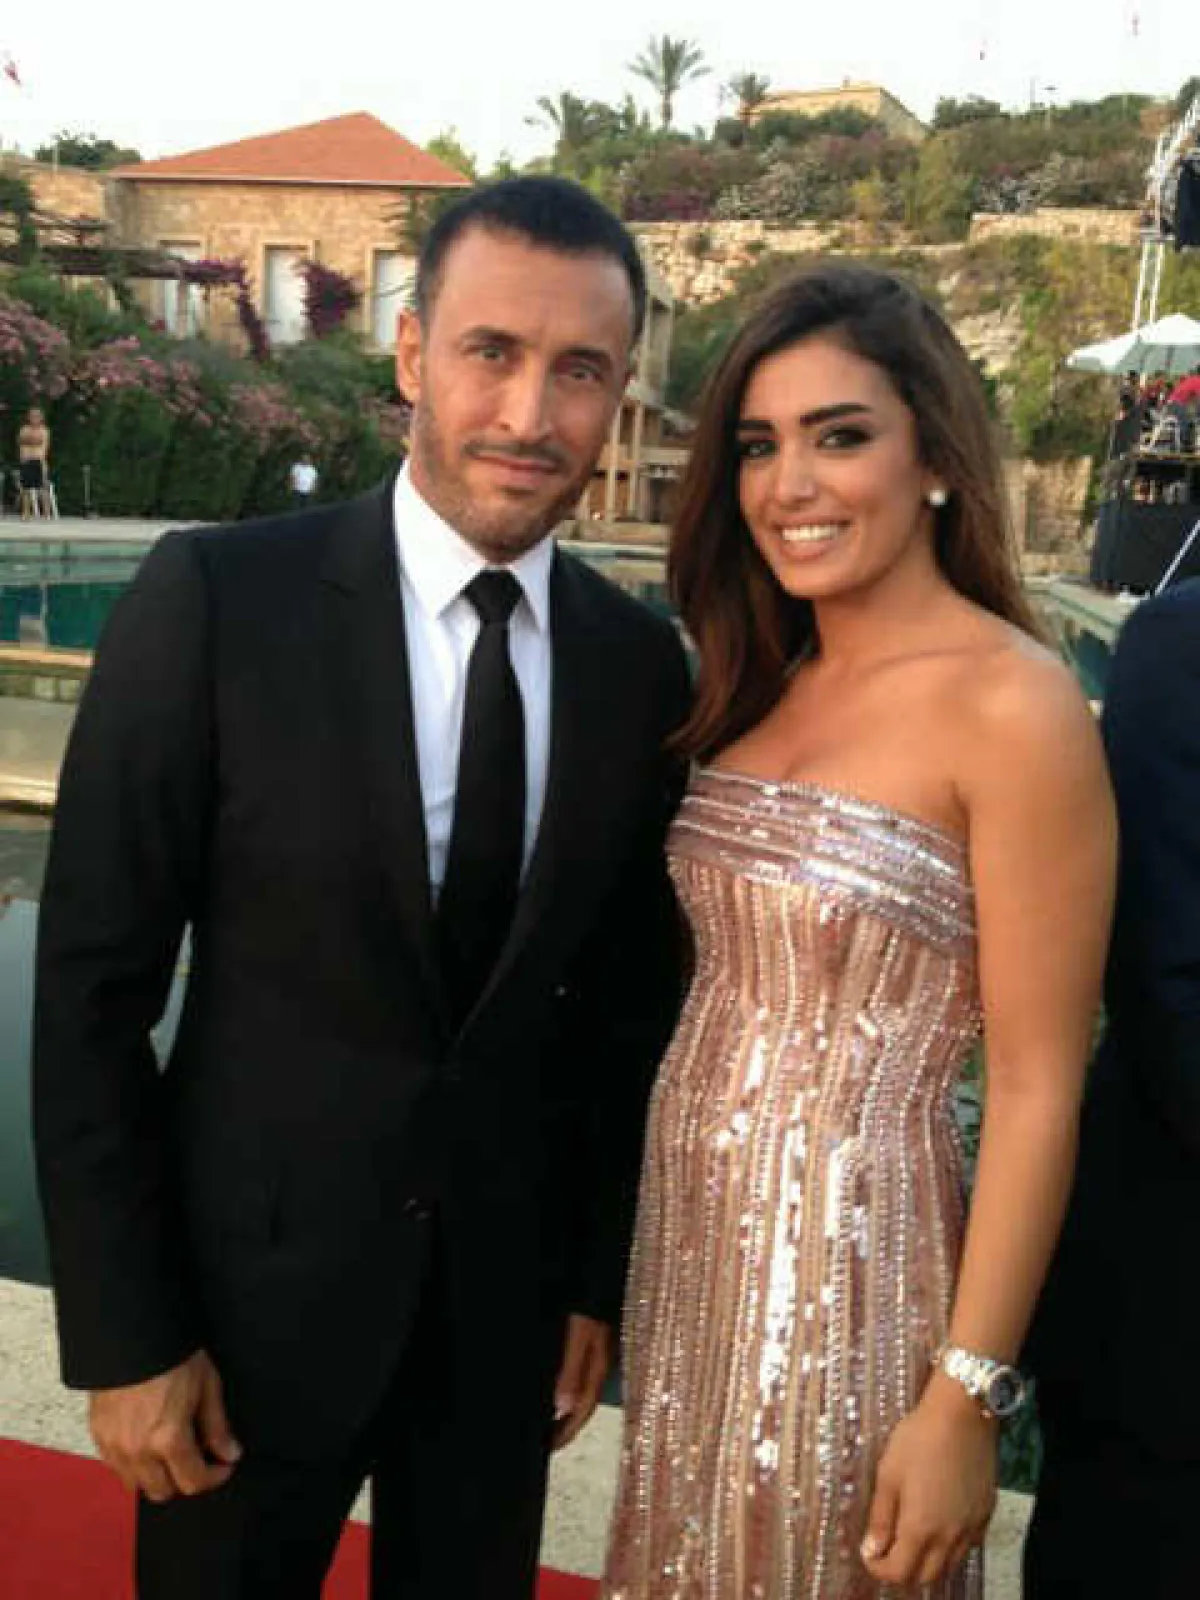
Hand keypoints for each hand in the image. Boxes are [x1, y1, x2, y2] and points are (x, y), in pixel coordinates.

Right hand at [89, 1349, 241, 1502]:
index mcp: (168, 1438)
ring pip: (137, 1485)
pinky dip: (134, 1464)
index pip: (193, 1482)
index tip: (223, 1465)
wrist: (130, 1332)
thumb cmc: (170, 1353)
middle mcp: (138, 1450)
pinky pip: (117, 1468)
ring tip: (171, 1450)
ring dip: (156, 1476)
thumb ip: (217, 1426)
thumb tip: (229, 1452)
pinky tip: (147, 1442)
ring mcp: (114, 1446)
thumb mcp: (207, 1385)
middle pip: (163, 1492)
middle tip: (198, 1458)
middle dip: (185, 1480)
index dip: (215, 1477)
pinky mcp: (99, 1436)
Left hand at [551, 1314, 612, 1449]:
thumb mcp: (578, 1336)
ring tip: (550, 1420)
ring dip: (569, 1408)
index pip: (582, 1412)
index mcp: (598, 1369)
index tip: (548, 1451)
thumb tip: (561, 1410)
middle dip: (567, 1425)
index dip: (566, 1433)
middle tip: (547, 1441)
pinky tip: (561, 1386)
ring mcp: (601, 1354)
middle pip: (584, 1405)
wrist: (607, 1271)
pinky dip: (570, 1389)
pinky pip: (583, 1375)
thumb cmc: (590, 1304)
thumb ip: (571, 1371)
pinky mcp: (597, 1342)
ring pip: (584, 1391)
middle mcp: (601, 1365)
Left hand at [860, 1373, 996, 1587]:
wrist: (962, 1416)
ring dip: (928, 1562)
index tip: (869, 1554)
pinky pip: (967, 1547)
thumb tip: (871, 1550)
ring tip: (912, 1538)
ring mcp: (971, 1528)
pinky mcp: (986, 1514)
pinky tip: (940, 1525)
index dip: (879, 1569)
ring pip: (948, 1566)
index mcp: (921, 1529)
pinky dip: (950, 1548)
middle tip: (888, 1550)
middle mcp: (949, 1538)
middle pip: (925, 1577)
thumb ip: (880, 1518)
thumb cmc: (918, 1439)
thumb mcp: (888, 1475)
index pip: (899, 1572)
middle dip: (903, 1571)